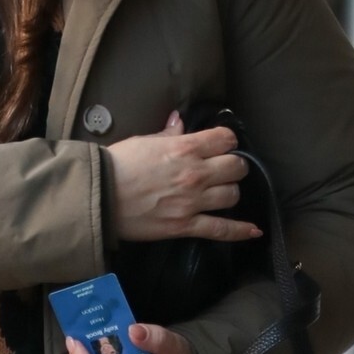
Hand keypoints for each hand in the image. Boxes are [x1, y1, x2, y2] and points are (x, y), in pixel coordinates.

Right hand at [105, 109, 261, 244]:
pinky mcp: (186, 226)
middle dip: (233, 166)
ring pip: (232, 195)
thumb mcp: (144, 141)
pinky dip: (240, 231)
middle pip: (236, 168)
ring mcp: (193, 202)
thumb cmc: (118, 165)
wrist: (99, 197)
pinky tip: (254, 231)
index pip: (226, 139)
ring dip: (229, 192)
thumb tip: (180, 122)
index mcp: (185, 148)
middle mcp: (195, 174)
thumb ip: (169, 134)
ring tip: (221, 192)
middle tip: (224, 169)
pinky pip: (221, 229)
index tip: (221, 145)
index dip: (227, 141)